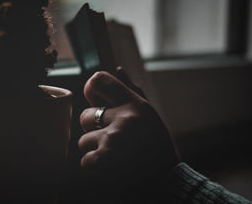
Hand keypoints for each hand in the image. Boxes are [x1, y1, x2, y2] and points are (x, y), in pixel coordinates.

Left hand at [78, 69, 179, 189]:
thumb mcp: (150, 115)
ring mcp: (113, 138)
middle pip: (85, 115)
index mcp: (136, 104)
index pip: (98, 80)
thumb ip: (132, 90)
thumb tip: (117, 69)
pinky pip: (85, 160)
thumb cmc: (157, 146)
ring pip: (83, 141)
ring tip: (117, 157)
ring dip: (95, 151)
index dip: (91, 89)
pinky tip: (113, 169)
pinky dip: (95, 168)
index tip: (96, 100)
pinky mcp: (104, 160)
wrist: (168, 182)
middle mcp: (125, 117)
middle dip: (94, 130)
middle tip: (115, 141)